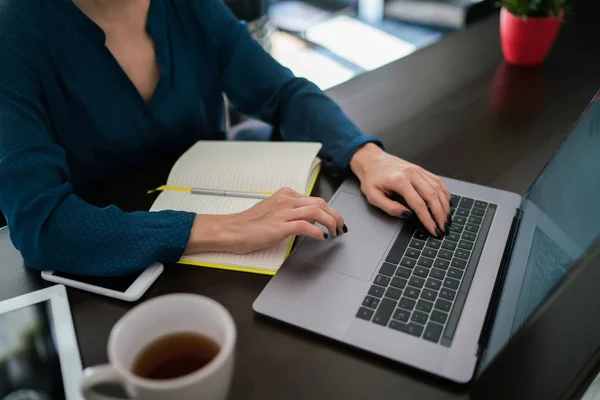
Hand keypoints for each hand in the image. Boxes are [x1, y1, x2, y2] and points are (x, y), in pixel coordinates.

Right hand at [185, 187, 345, 254]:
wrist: (231, 230)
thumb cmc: (249, 224)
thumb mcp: (272, 210)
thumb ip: (289, 211)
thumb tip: (308, 220)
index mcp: (285, 194)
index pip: (315, 199)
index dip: (329, 210)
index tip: (335, 219)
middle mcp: (286, 200)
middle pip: (320, 203)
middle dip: (335, 215)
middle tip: (341, 227)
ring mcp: (283, 212)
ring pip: (316, 212)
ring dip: (330, 222)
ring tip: (335, 232)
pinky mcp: (279, 226)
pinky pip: (305, 225)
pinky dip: (317, 231)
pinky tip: (321, 237)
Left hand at [350, 143, 450, 236]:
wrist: (371, 160)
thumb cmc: (371, 178)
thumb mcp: (373, 196)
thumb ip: (390, 208)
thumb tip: (408, 215)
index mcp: (399, 181)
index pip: (418, 204)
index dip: (428, 219)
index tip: (433, 230)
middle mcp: (411, 174)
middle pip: (432, 196)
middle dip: (440, 215)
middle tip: (443, 228)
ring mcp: (418, 170)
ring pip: (438, 188)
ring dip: (444, 205)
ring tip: (446, 219)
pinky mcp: (421, 170)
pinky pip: (437, 181)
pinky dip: (444, 193)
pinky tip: (446, 203)